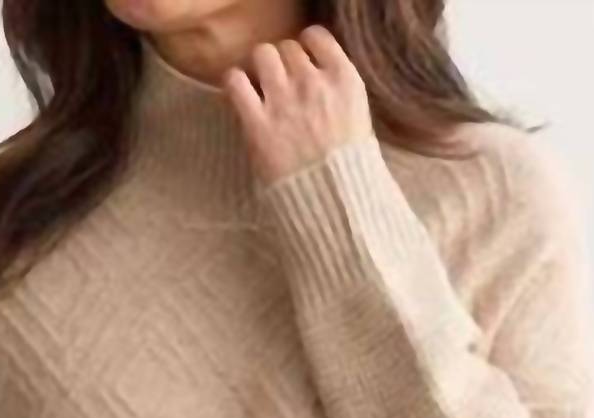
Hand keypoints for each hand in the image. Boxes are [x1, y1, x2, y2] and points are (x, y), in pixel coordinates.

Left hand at [222, 25, 374, 186]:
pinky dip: (235, 81)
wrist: (334, 204)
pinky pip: (236, 82)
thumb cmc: (349, 170)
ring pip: (263, 55)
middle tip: (280, 83)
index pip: (317, 37)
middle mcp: (313, 83)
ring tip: (259, 85)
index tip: (303, 60)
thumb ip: (337, 92)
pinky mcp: (257, 124)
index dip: (306, 46)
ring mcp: (284, 103)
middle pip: (288, 48)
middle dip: (282, 62)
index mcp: (344, 80)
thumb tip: (317, 76)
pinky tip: (239, 91)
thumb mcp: (358, 120)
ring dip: (259, 67)